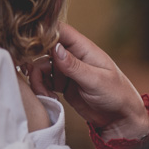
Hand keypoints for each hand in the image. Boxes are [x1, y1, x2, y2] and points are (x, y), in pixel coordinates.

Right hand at [26, 24, 148, 139]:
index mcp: (83, 48)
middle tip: (32, 74)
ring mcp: (65, 69)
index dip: (42, 32)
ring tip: (45, 93)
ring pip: (40, 65)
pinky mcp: (61, 83)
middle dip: (34, 60)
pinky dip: (41, 88)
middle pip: (43, 48)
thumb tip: (55, 49)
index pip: (59, 30)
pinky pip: (43, 80)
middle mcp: (72, 56)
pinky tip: (49, 97)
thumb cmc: (116, 95)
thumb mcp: (96, 80)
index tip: (28, 45)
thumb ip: (74, 66)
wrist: (120, 118)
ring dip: (37, 78)